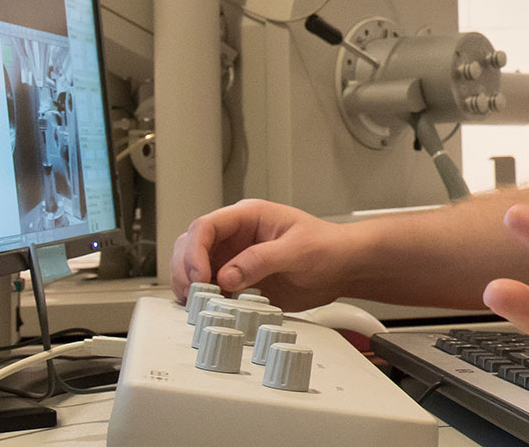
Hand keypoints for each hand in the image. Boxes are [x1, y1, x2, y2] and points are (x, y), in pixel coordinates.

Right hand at [169, 198, 350, 310]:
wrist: (343, 268)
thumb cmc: (327, 247)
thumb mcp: (297, 250)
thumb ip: (261, 260)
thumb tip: (227, 276)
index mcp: (247, 217)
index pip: (206, 226)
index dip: (195, 251)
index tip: (200, 276)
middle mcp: (235, 238)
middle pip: (190, 246)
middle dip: (185, 270)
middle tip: (194, 294)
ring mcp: (234, 260)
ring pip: (195, 269)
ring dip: (191, 287)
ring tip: (199, 304)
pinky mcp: (239, 283)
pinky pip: (212, 290)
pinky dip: (205, 301)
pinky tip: (211, 311)